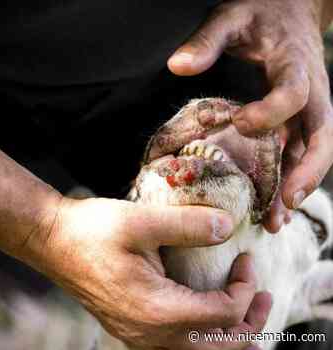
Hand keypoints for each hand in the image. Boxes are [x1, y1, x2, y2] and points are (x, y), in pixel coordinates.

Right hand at [34, 197, 270, 349]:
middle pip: (219, 347)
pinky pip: (182, 344)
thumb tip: (228, 225)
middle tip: (264, 294)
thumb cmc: (93, 231)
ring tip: (247, 308)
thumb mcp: (141, 221)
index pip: (222, 315)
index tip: (245, 258)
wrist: (55, 242)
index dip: (245, 288)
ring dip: (231, 333)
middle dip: (250, 323)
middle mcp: (150, 334)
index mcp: (156, 310)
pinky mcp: (134, 327)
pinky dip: (207, 333)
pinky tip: (209, 311)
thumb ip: (188, 224)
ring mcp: (140, 336)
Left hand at [168, 0, 332, 231]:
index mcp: (295, 65)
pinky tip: (275, 205)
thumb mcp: (231, 18)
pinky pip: (299, 154)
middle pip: (320, 137)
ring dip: (297, 189)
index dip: (272, 111)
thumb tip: (177, 66)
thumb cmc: (260, 14)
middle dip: (305, 173)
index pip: (294, 92)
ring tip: (276, 222)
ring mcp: (308, 110)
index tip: (241, 122)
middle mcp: (311, 93)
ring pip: (312, 154)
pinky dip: (290, 180)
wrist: (289, 10)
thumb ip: (208, 41)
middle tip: (284, 205)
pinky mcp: (300, 120)